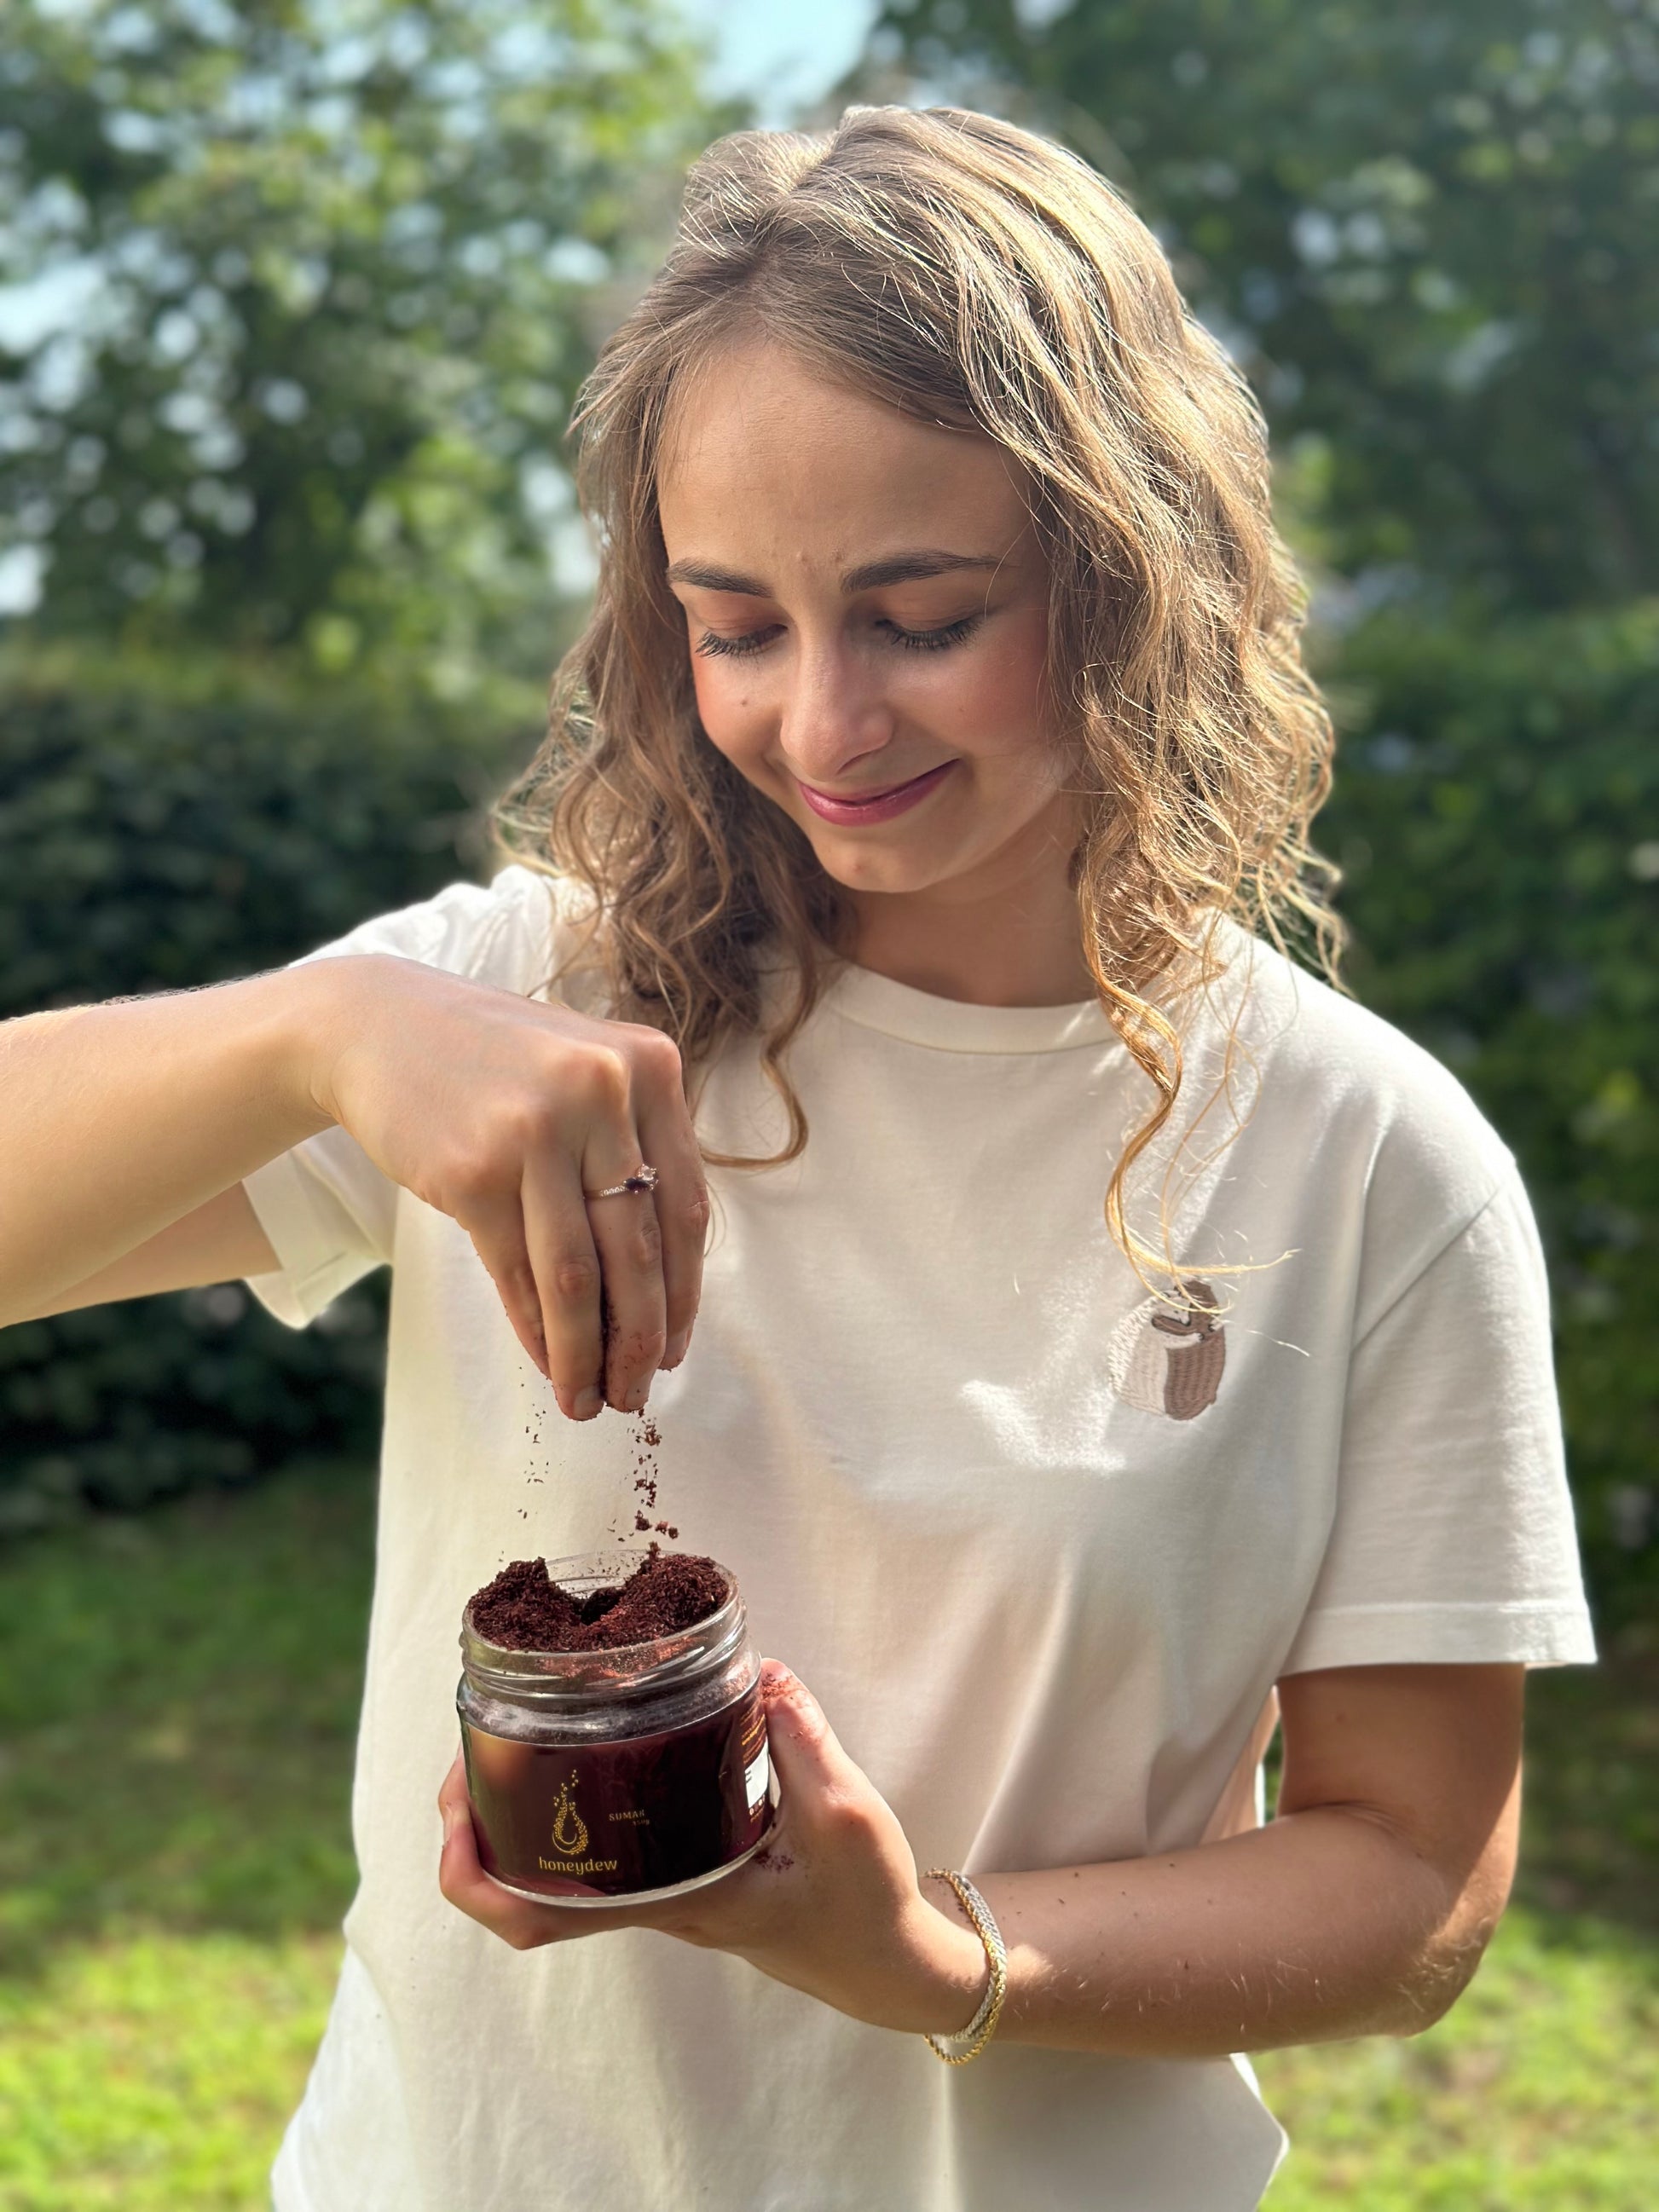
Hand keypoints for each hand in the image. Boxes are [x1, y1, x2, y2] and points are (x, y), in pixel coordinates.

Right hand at [301, 953, 707, 1418]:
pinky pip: (517, 1273)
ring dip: (585, 1353)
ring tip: (589, 1400)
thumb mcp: (585, 1076)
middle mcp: (602, 1093)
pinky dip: (535, 1330)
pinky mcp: (472, 1170)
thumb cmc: (496, 1065)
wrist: (376, 1027)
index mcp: (650, 1067)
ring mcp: (536, 1130)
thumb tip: (662, 1293)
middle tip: (636, 1394)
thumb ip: (632, 1152)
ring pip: (577, 1276)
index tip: (674, 1349)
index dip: (684, 1294)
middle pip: (638, 1250)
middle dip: (640, 1339)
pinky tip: (545, 1364)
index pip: (686, 1208)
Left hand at [437, 1661, 988, 2035]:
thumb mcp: (848, 1816)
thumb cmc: (863, 1904)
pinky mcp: (683, 1876)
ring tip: (509, 1733)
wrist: (889, 1963)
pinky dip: (570, 1807)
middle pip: (524, 1890)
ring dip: (514, 1814)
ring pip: (556, 1871)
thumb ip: (804, 1741)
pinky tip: (587, 1749)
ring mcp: (664, 1895)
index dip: (476, 1873)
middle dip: (475, 1823)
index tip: (453, 1810)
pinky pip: (599, 1854)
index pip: (542, 1917)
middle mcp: (654, 1904)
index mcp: (674, 1899)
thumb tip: (762, 1670)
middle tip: (472, 1743)